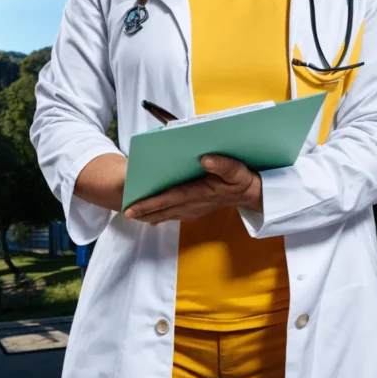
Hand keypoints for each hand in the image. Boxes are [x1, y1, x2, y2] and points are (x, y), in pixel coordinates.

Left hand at [123, 155, 261, 224]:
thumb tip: (205, 159)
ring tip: (134, 215)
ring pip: (168, 214)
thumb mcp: (238, 170)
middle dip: (143, 212)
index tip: (131, 208)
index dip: (149, 204)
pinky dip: (162, 216)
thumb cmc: (243, 180)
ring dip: (150, 215)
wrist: (253, 195)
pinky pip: (175, 214)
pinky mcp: (197, 210)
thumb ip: (224, 164)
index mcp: (199, 192)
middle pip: (163, 209)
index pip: (169, 198)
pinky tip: (153, 219)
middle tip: (123, 213)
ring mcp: (195, 209)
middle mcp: (194, 204)